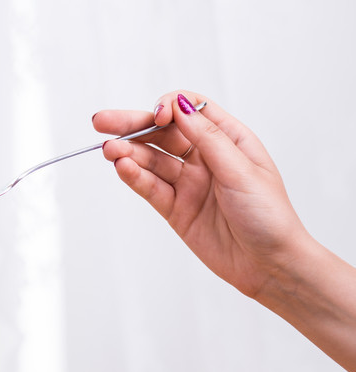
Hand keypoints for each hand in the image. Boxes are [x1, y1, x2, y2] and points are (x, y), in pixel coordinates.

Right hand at [93, 91, 310, 299]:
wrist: (269, 265)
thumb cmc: (269, 216)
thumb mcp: (242, 170)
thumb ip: (208, 138)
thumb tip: (181, 106)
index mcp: (228, 140)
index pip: (190, 111)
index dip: (169, 107)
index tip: (157, 116)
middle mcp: (205, 158)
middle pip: (162, 134)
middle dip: (132, 125)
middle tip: (102, 121)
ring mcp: (188, 184)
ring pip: (151, 161)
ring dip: (128, 153)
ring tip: (109, 150)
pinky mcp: (175, 209)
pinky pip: (150, 188)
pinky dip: (134, 177)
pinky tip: (122, 167)